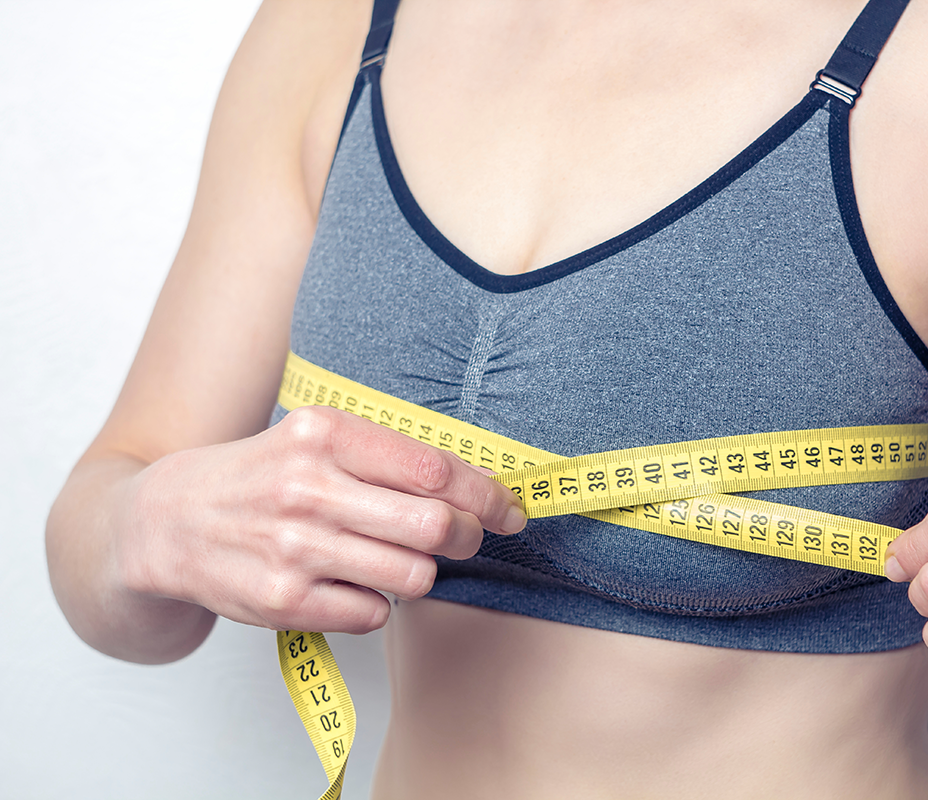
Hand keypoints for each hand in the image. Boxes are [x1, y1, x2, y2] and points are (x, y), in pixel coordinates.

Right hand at [114, 405, 525, 634]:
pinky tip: (351, 583)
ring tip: (397, 560)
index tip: (509, 509)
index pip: (434, 470)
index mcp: (323, 434)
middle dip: (467, 537)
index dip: (486, 494)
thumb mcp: (312, 438)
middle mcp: (307, 488)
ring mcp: (293, 549)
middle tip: (466, 538)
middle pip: (433, 526)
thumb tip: (476, 485)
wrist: (164, 523)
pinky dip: (377, 603)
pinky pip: (374, 614)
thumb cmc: (259, 477)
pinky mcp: (282, 601)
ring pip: (412, 577)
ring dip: (420, 573)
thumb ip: (386, 455)